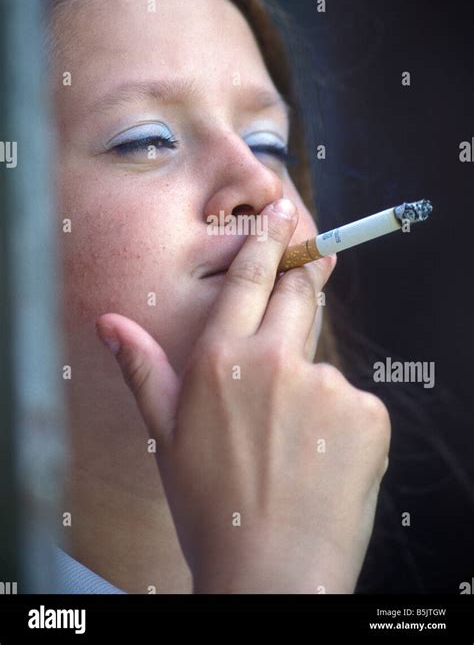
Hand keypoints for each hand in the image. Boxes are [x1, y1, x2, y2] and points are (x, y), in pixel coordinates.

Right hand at [96, 198, 389, 592]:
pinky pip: (354, 405)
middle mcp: (273, 360)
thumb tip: (110, 324)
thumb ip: (144, 368)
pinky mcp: (365, 413)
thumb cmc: (211, 505)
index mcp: (222, 360)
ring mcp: (325, 384)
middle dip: (303, 289)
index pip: (251, 278)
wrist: (271, 573)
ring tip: (294, 447)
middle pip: (300, 297)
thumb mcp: (167, 434)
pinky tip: (321, 463)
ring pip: (324, 365)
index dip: (270, 238)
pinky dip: (341, 425)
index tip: (285, 208)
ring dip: (312, 390)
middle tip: (302, 303)